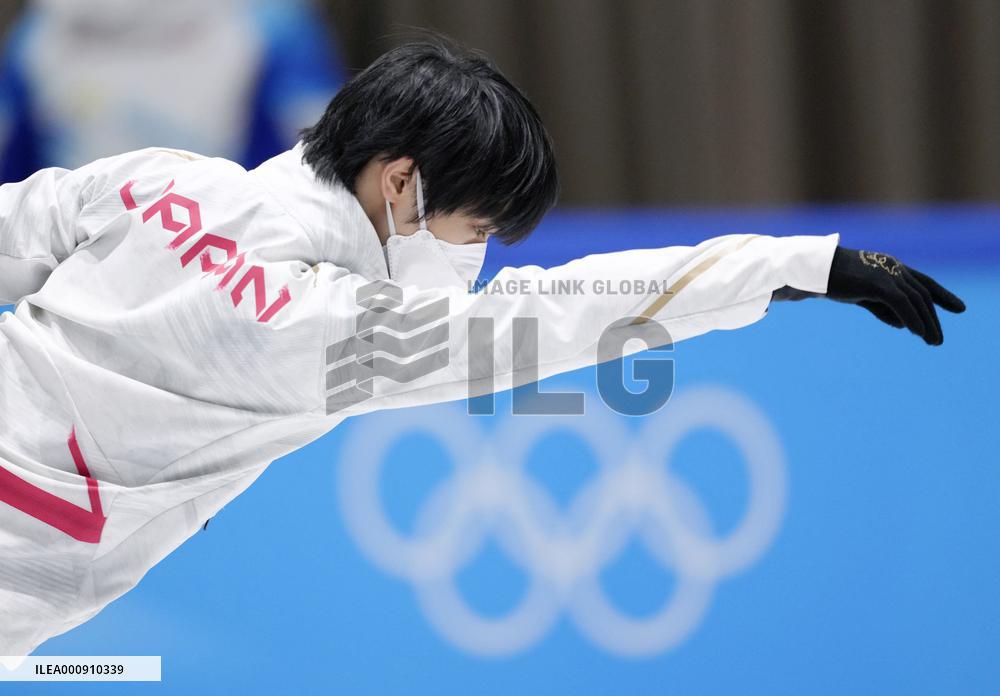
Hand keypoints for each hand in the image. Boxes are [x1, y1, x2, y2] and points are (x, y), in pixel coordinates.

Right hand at [826, 246, 965, 345]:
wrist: (813, 270)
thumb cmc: (832, 280)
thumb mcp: (862, 295)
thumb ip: (883, 307)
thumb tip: (902, 324)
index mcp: (890, 267)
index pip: (923, 282)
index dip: (943, 295)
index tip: (959, 308)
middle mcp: (893, 268)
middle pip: (922, 294)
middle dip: (934, 317)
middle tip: (938, 340)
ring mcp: (886, 274)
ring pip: (915, 301)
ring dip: (926, 323)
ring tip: (933, 342)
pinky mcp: (878, 283)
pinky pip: (902, 304)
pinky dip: (913, 319)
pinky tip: (918, 333)